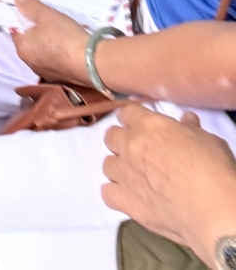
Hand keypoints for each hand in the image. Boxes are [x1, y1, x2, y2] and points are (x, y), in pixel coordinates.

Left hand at [11, 0, 91, 83]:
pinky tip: (68, 45)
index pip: (15, 29)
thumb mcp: (46, 15)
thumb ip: (29, 5)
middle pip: (29, 40)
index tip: (33, 11)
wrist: (93, 63)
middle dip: (36, 29)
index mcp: (22, 48)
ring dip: (48, 42)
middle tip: (48, 18)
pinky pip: (55, 60)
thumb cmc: (65, 36)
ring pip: (42, 51)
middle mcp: (30, 63)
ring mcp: (46, 73)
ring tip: (60, 31)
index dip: (23, 18)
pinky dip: (58, 52)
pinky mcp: (61, 77)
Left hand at [102, 105, 235, 260]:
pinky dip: (114, 194)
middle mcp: (131, 146)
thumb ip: (191, 129)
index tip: (140, 127)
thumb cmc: (214, 169)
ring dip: (119, 168)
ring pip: (107, 165)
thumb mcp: (208, 140)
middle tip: (138, 153)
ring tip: (135, 177)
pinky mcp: (126, 201)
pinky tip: (128, 197)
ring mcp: (125, 174)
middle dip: (121, 142)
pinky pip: (107, 193)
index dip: (132, 120)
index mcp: (149, 125)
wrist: (213, 209)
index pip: (127, 113)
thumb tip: (187, 120)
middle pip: (111, 137)